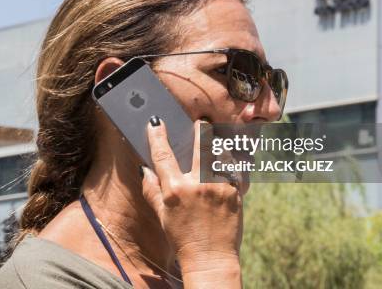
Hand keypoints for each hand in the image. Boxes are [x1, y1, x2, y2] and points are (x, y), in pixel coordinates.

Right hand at [141, 117, 243, 287]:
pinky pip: (234, 168)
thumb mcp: (161, 215)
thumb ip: (152, 190)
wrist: (210, 259)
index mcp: (175, 190)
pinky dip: (230, 164)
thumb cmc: (183, 238)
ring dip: (217, 146)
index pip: (163, 155)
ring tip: (214, 145)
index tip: (156, 122)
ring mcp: (219, 187)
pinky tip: (225, 165)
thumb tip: (145, 169)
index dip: (157, 135)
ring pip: (221, 152)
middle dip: (201, 128)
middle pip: (201, 143)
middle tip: (200, 123)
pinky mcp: (236, 192)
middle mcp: (198, 185)